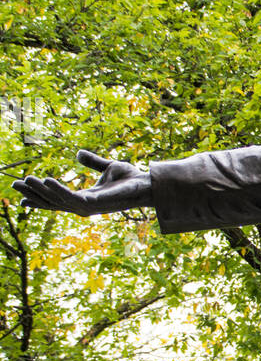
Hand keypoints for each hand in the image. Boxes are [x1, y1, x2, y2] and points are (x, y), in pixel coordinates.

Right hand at [12, 150, 152, 215]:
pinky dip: (58, 190)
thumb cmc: (130, 178)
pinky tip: (46, 180)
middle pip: (52, 202)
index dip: (39, 197)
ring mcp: (89, 207)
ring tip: (27, 180)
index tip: (20, 194)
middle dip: (33, 194)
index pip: (56, 200)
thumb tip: (77, 154)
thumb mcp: (107, 167)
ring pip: (58, 200)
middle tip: (14, 184)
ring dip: (41, 191)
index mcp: (84, 198)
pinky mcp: (96, 204)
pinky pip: (72, 197)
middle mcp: (84, 205)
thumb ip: (92, 162)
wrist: (146, 183)